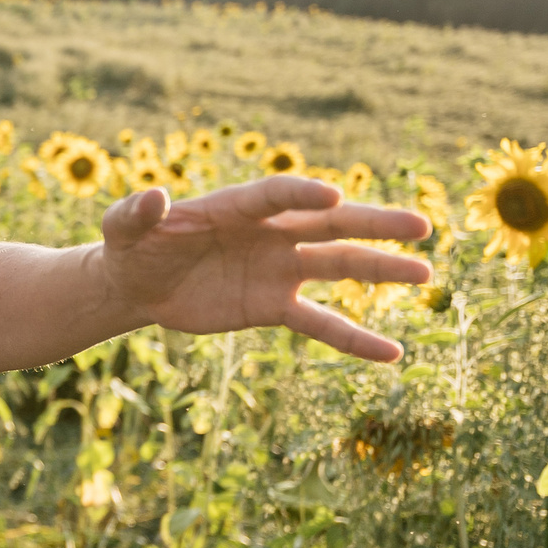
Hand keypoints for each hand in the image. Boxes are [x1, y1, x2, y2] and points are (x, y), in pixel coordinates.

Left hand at [98, 175, 432, 361]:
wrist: (136, 284)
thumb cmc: (130, 244)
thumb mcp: (122, 226)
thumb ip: (135, 212)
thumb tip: (154, 197)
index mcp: (237, 206)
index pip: (278, 195)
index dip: (303, 194)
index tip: (333, 196)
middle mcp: (269, 233)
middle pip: (328, 224)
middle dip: (374, 224)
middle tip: (422, 227)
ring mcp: (277, 269)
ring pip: (337, 267)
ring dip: (380, 270)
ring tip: (425, 275)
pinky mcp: (273, 306)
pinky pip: (320, 323)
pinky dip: (354, 338)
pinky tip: (392, 353)